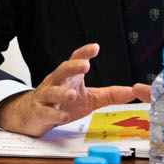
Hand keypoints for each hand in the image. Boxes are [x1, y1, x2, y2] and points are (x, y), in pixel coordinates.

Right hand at [0, 43, 134, 135]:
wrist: (32, 115)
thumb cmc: (62, 103)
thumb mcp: (89, 98)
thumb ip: (109, 94)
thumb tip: (132, 91)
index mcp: (68, 77)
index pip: (75, 60)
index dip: (84, 53)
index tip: (95, 47)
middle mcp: (56, 83)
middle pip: (61, 71)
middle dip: (72, 67)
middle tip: (84, 65)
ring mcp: (46, 98)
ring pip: (52, 92)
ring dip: (61, 93)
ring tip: (71, 94)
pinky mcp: (39, 113)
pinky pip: (46, 113)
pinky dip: (55, 114)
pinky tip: (63, 115)